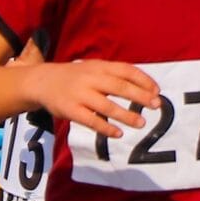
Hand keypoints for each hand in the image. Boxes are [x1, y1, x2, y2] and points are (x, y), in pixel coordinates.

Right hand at [24, 59, 159, 139]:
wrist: (42, 81)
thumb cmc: (75, 76)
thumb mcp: (94, 68)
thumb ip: (114, 75)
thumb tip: (144, 88)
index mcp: (99, 66)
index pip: (126, 70)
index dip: (143, 80)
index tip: (157, 91)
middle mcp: (91, 78)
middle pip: (119, 86)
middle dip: (140, 96)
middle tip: (156, 105)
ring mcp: (80, 94)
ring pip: (107, 105)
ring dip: (126, 115)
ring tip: (141, 123)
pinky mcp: (71, 110)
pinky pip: (91, 120)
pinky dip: (105, 127)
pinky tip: (118, 133)